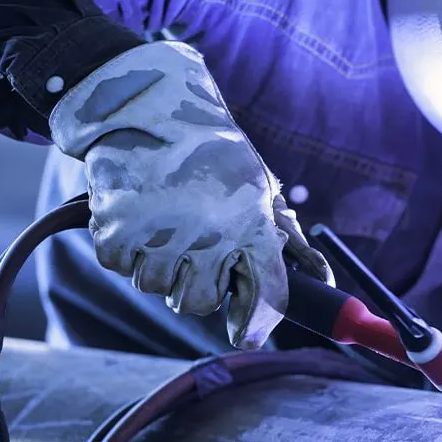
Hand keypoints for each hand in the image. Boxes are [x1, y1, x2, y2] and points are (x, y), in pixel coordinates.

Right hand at [49, 41, 331, 348]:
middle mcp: (210, 236)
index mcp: (252, 224)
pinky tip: (136, 216)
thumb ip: (285, 233)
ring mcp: (162, 236)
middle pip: (200, 302)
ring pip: (157, 287)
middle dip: (195, 285)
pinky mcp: (118, 231)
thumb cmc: (211, 149)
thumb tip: (323, 276)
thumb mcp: (258, 185)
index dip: (255, 323)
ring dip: (158, 264)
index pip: (265, 294)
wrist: (150, 105)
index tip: (243, 336)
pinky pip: (122, 267)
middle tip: (189, 252)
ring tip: (161, 223)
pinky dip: (125, 249)